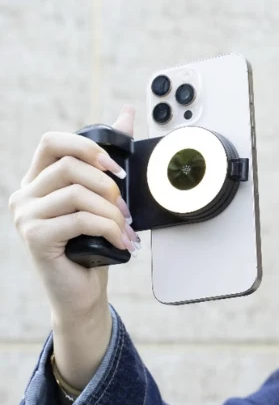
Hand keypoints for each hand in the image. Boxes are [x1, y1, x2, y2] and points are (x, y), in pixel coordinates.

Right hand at [8, 106, 138, 321]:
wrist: (82, 291)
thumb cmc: (92, 245)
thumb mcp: (103, 198)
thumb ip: (109, 158)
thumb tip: (126, 113)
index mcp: (39, 180)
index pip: (53, 142)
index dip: (88, 148)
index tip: (117, 170)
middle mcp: (25, 194)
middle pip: (69, 166)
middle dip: (108, 187)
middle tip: (126, 211)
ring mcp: (25, 215)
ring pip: (78, 193)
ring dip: (112, 212)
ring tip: (125, 230)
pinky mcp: (34, 236)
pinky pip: (80, 219)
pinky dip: (109, 229)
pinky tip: (121, 243)